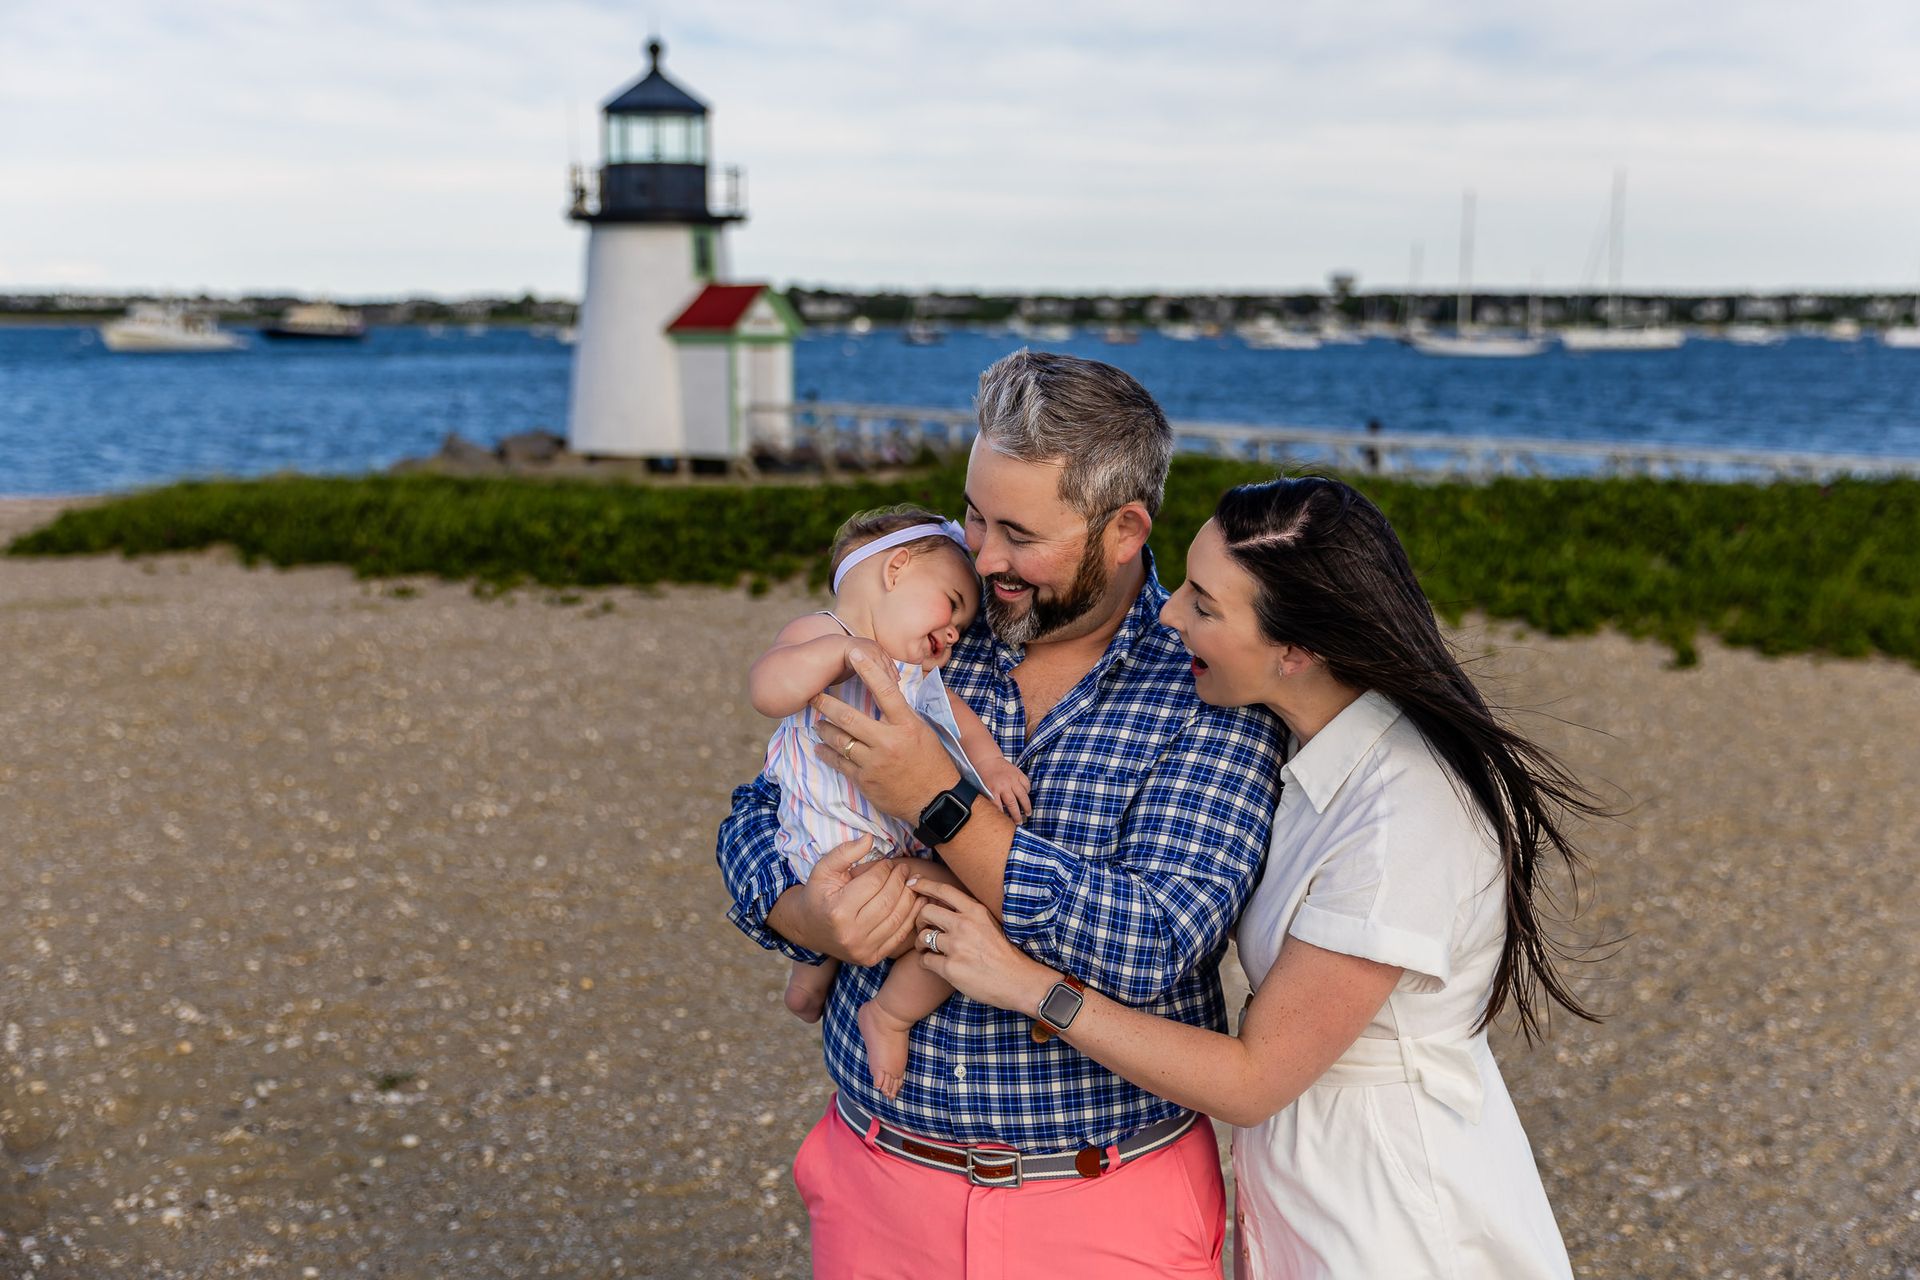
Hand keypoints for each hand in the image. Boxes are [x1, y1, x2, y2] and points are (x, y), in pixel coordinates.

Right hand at [788, 836, 918, 966]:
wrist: (807, 928)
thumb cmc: (818, 895)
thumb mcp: (823, 869)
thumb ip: (845, 852)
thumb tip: (869, 838)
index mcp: (838, 911)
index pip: (873, 883)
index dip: (885, 869)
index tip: (888, 862)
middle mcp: (851, 934)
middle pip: (888, 901)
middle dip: (900, 880)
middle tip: (904, 869)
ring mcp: (862, 949)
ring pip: (898, 918)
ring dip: (910, 896)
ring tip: (912, 881)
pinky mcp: (871, 958)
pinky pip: (899, 935)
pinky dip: (912, 916)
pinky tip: (918, 901)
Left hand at [812, 647, 957, 820]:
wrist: (935, 800)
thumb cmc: (933, 763)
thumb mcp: (925, 731)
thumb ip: (904, 713)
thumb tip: (893, 690)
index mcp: (907, 725)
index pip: (885, 691)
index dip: (868, 670)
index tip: (854, 653)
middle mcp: (889, 741)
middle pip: (849, 718)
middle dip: (827, 704)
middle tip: (813, 695)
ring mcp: (874, 762)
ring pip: (840, 740)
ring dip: (825, 729)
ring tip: (817, 722)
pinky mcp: (865, 781)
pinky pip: (839, 763)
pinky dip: (827, 753)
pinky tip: (820, 747)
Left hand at [912, 879, 1056, 1014]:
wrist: (1017, 981)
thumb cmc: (1003, 953)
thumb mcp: (989, 923)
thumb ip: (968, 914)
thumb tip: (941, 905)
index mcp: (975, 911)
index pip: (943, 890)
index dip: (923, 884)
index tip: (912, 883)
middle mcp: (964, 925)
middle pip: (925, 911)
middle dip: (919, 920)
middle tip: (923, 928)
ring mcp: (956, 947)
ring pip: (922, 937)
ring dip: (920, 944)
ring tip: (927, 949)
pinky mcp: (950, 968)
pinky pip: (924, 960)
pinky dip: (925, 962)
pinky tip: (933, 964)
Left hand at [975, 756, 1031, 822]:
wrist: (987, 760)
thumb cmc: (984, 776)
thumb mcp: (983, 789)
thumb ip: (991, 800)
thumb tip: (997, 813)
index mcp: (993, 789)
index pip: (999, 807)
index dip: (1004, 816)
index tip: (1007, 823)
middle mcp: (1004, 785)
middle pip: (1012, 803)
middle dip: (1017, 815)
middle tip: (1020, 822)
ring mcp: (1012, 779)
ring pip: (1022, 795)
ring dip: (1026, 806)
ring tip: (1028, 813)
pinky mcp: (1018, 773)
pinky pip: (1026, 784)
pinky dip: (1027, 791)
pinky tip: (1026, 797)